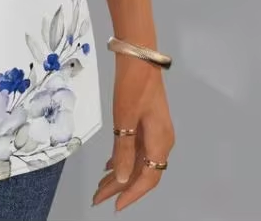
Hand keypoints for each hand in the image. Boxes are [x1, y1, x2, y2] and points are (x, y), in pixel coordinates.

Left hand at [92, 56, 174, 211]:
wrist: (139, 56)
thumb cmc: (132, 85)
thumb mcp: (124, 119)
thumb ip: (124, 150)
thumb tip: (122, 179)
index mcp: (160, 143)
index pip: (147, 179)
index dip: (131, 195)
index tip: (113, 205)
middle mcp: (161, 141)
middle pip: (142, 172)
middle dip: (120, 187)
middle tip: (98, 196)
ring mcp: (155, 131)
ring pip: (138, 161)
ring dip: (121, 173)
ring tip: (101, 184)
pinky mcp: (148, 122)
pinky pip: (137, 148)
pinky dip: (123, 157)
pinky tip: (111, 163)